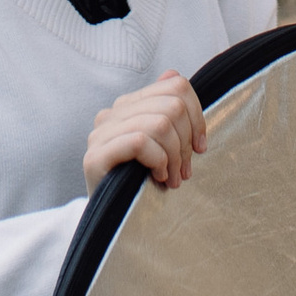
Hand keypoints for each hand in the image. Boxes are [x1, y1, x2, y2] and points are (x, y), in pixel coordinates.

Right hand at [84, 70, 206, 191]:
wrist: (111, 220)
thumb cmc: (139, 182)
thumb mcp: (160, 145)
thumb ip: (165, 112)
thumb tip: (173, 75)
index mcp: (128, 105)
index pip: (174, 85)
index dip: (197, 115)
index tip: (200, 146)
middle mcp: (112, 113)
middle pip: (172, 105)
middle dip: (186, 142)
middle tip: (184, 171)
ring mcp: (101, 134)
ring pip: (159, 123)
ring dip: (175, 156)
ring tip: (172, 179)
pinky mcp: (96, 157)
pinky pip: (140, 142)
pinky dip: (158, 160)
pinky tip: (157, 177)